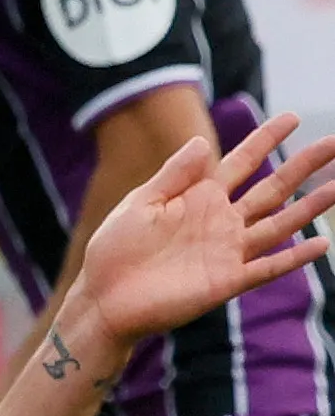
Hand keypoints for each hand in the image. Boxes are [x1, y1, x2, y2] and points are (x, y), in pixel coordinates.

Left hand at [65, 114, 334, 371]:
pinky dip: (294, 257)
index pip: (241, 162)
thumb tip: (202, 141)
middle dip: (304, 166)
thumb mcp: (140, 204)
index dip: (266, 140)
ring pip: (280, 224)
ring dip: (311, 207)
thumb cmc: (116, 249)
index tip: (293, 117)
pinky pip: (267, 267)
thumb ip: (174, 175)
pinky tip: (321, 244)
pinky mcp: (226, 281)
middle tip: (334, 143)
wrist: (104, 298)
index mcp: (199, 197)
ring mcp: (227, 251)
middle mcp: (221, 221)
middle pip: (273, 188)